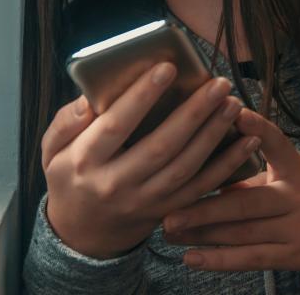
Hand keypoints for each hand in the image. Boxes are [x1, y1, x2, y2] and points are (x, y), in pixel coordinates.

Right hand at [40, 62, 261, 258]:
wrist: (84, 232)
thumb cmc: (71, 176)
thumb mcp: (52, 150)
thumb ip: (66, 122)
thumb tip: (91, 98)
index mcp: (86, 162)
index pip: (116, 125)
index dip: (142, 96)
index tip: (167, 68)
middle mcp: (117, 184)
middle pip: (161, 146)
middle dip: (194, 113)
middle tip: (218, 83)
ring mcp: (146, 201)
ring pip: (187, 167)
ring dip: (214, 134)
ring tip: (232, 103)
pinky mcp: (169, 210)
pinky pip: (203, 188)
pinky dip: (228, 165)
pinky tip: (247, 140)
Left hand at [162, 107, 299, 273]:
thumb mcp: (284, 177)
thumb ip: (247, 173)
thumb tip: (197, 167)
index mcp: (296, 169)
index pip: (278, 144)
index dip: (258, 129)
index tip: (234, 113)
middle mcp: (299, 197)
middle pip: (247, 203)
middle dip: (204, 208)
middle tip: (168, 211)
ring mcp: (299, 228)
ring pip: (243, 233)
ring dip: (202, 234)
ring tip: (168, 232)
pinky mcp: (294, 256)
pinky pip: (250, 258)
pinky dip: (219, 260)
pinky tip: (191, 259)